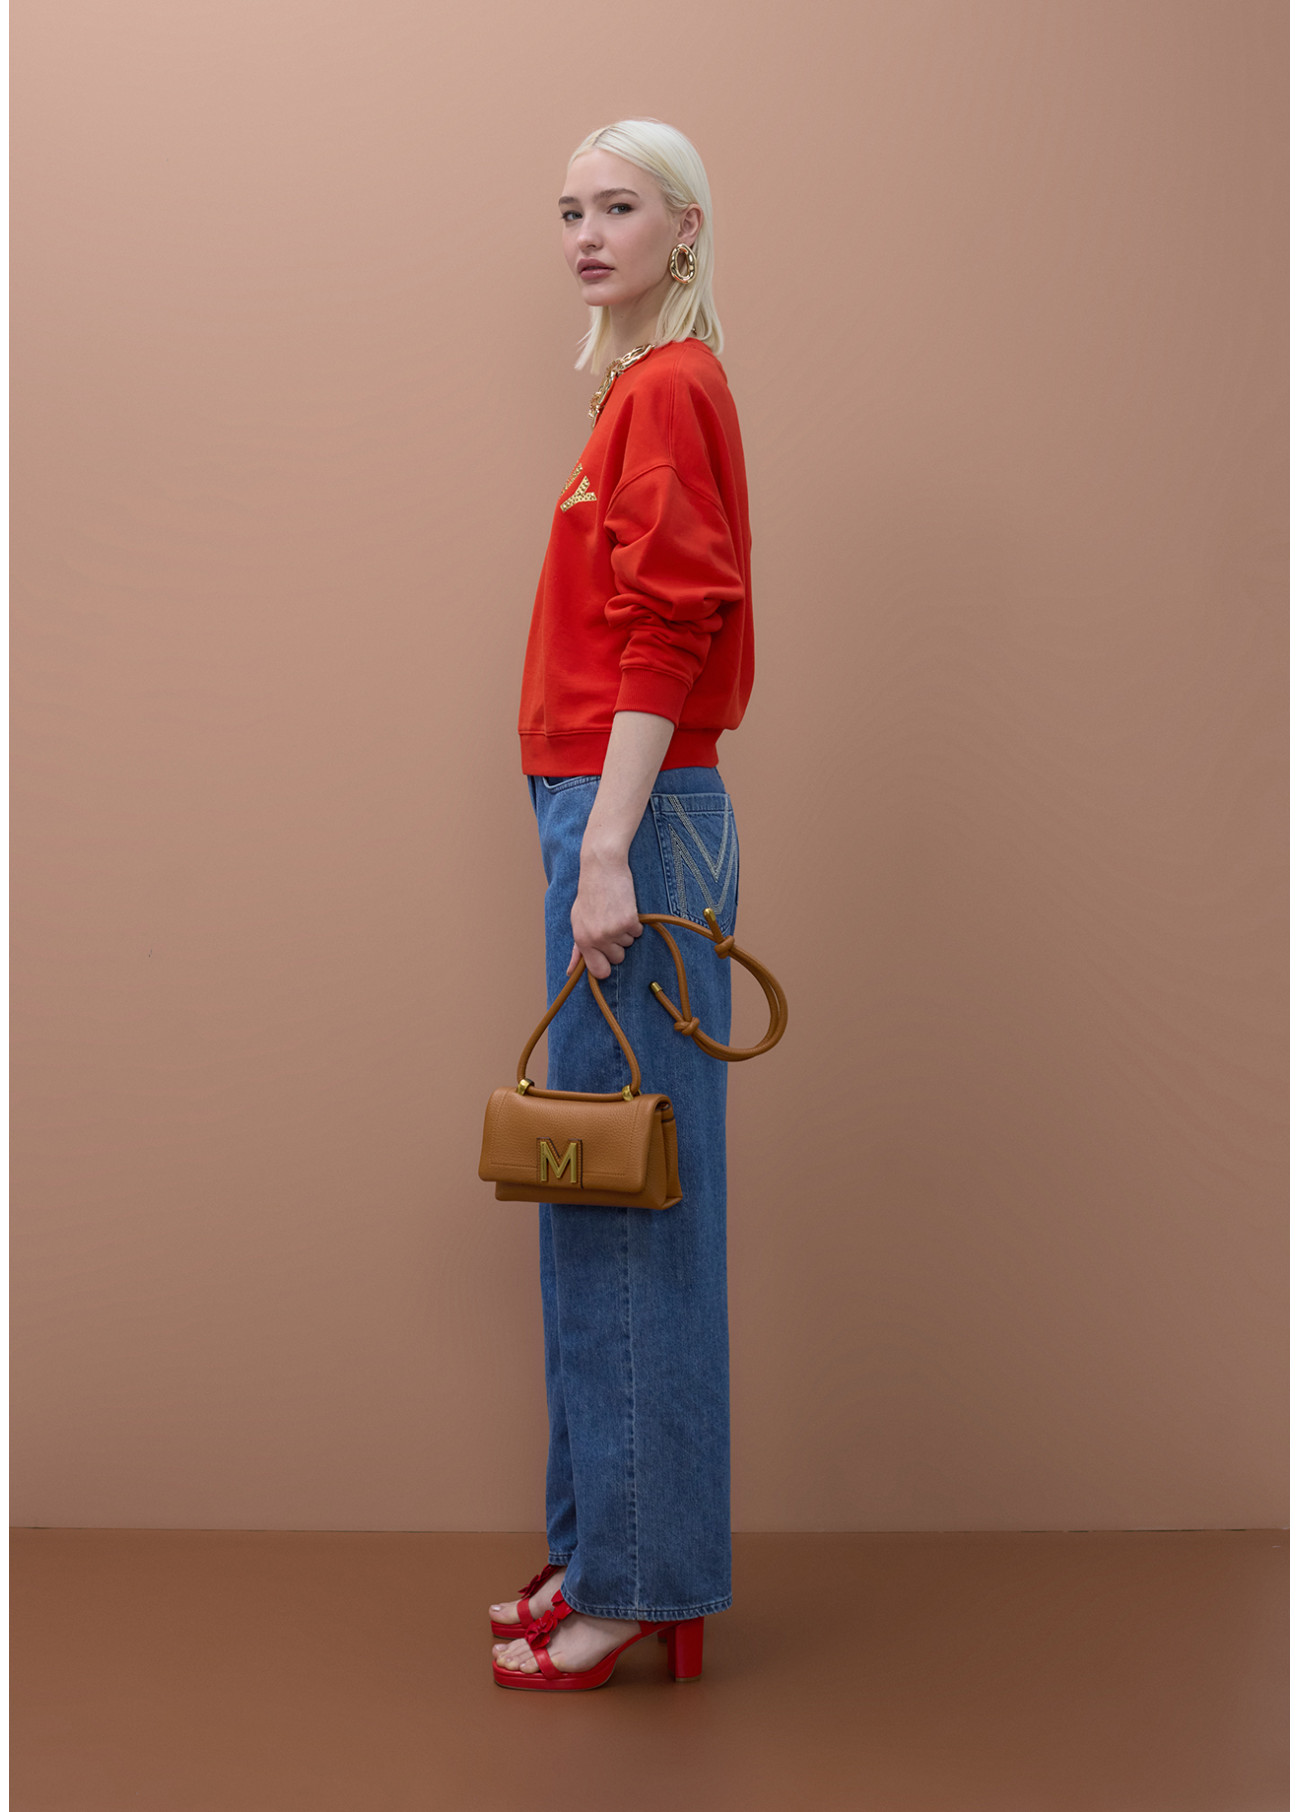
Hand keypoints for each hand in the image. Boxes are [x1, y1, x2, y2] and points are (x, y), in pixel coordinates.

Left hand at [567, 844, 642, 979]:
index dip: (606, 966)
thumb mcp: (577, 920)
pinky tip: (624, 908)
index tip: (608, 957)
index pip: (599, 971)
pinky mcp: (629, 921)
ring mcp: (613, 931)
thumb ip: (577, 948)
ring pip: (629, 944)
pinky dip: (635, 922)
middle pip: (618, 958)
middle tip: (609, 923)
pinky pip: (638, 932)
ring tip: (615, 912)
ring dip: (625, 931)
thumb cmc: (589, 894)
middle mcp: (596, 938)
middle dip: (617, 944)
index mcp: (582, 940)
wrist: (601, 868)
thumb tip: (571, 971)